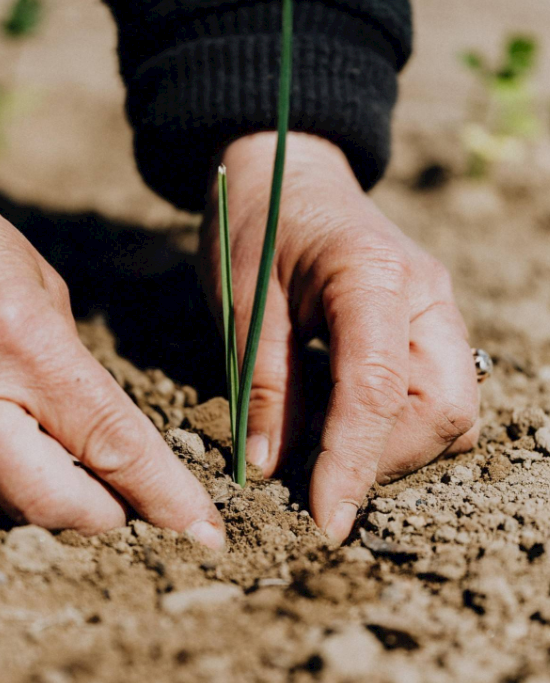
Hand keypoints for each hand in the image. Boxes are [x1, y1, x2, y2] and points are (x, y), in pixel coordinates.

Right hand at [0, 188, 223, 547]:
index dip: (165, 494)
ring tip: (92, 477)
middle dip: (107, 513)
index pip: (114, 443)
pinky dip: (19, 483)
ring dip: (62, 501)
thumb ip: (74, 366)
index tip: (202, 528)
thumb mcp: (43, 290)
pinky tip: (40, 456)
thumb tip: (100, 426)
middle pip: (56, 501)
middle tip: (134, 501)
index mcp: (28, 346)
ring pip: (11, 503)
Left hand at [201, 132, 478, 542]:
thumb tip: (272, 469)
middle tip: (317, 475)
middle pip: (442, 411)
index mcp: (374, 275)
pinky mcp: (427, 326)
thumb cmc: (256, 223)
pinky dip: (395, 427)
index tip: (326, 521)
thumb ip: (265, 384)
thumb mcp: (244, 301)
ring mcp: (435, 310)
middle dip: (384, 459)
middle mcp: (426, 295)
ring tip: (326, 448)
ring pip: (449, 411)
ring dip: (393, 448)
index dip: (354, 464)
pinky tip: (343, 422)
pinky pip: (434, 396)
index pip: (379, 391)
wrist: (284, 173)